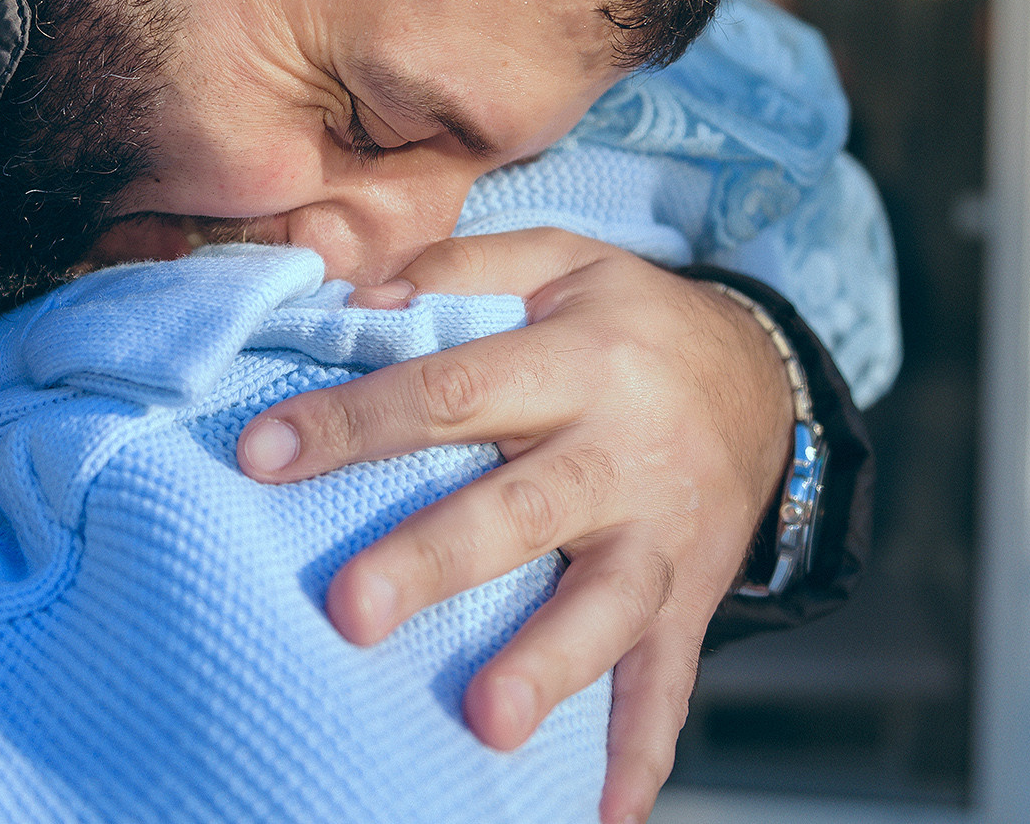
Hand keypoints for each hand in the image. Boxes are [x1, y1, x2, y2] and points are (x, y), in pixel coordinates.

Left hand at [234, 229, 792, 822]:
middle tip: (352, 611)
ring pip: (604, 605)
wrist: (766, 379)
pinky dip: (643, 751)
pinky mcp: (691, 598)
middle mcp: (622, 451)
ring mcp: (662, 536)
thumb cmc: (630, 322)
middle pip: (522, 507)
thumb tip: (354, 304)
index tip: (263, 455)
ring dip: (548, 665)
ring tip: (486, 723)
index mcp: (578, 361)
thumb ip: (460, 272)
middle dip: (436, 561)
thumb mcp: (561, 261)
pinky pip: (671, 680)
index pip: (451, 387)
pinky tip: (606, 817)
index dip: (356, 421)